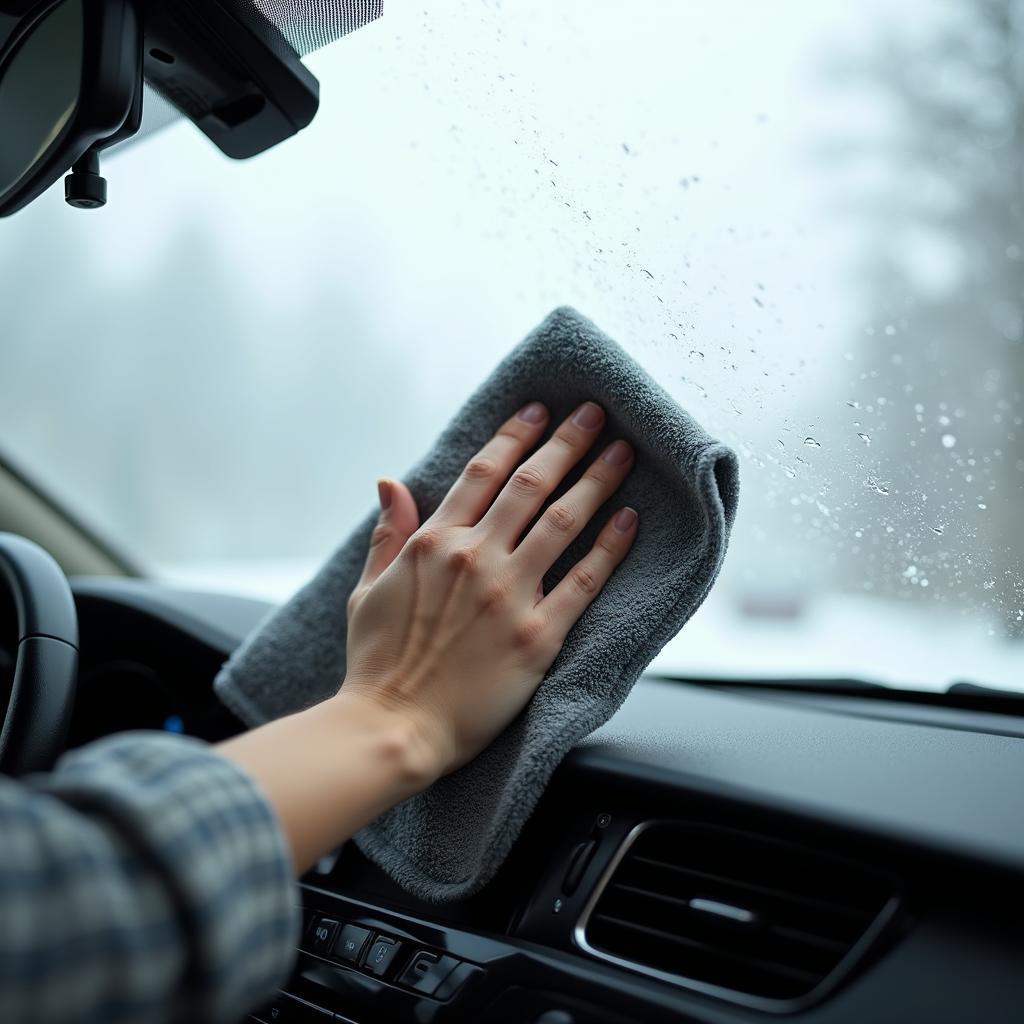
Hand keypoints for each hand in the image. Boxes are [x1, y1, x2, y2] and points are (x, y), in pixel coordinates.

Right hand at [341, 400, 637, 778]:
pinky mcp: (538, 636)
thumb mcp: (367, 590)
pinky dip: (610, 548)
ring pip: (563, 521)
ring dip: (596, 481)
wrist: (394, 728)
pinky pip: (583, 581)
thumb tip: (389, 482)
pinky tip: (630, 521)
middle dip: (567, 442)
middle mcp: (475, 558)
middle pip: (531, 484)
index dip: (515, 435)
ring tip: (623, 454)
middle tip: (596, 414)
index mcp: (433, 543)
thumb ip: (387, 534)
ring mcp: (509, 595)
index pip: (483, 472)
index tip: (540, 410)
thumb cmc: (377, 663)